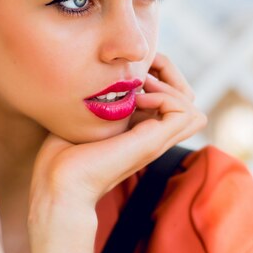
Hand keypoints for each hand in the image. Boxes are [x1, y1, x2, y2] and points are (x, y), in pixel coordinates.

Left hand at [27, 53, 206, 252]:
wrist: (59, 182)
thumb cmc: (61, 152)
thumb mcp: (85, 117)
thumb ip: (99, 101)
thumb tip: (102, 78)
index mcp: (139, 130)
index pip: (172, 99)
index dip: (159, 75)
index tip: (132, 70)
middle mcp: (152, 136)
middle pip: (188, 102)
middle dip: (170, 76)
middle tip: (140, 74)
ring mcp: (155, 141)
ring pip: (193, 109)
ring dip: (170, 87)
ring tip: (141, 86)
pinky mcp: (152, 143)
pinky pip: (184, 112)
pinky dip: (166, 97)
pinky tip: (138, 99)